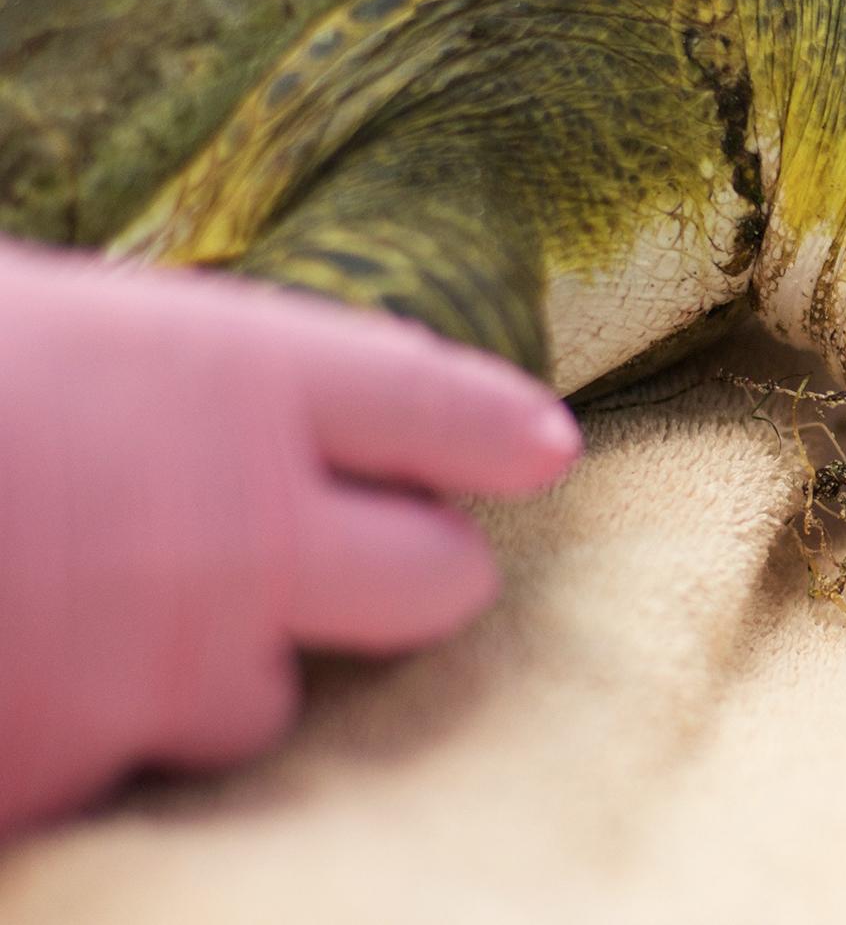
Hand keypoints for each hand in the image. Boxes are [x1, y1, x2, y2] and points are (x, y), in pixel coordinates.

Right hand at [0, 241, 579, 837]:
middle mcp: (243, 530)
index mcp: (232, 378)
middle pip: (436, 584)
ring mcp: (162, 672)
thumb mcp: (33, 318)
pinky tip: (10, 674)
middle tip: (362, 564)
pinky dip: (74, 739)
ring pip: (266, 703)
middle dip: (411, 576)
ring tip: (83, 616)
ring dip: (206, 672)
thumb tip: (202, 405)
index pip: (435, 407)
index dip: (492, 432)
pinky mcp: (67, 781)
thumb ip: (151, 377)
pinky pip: (122, 778)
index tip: (538, 449)